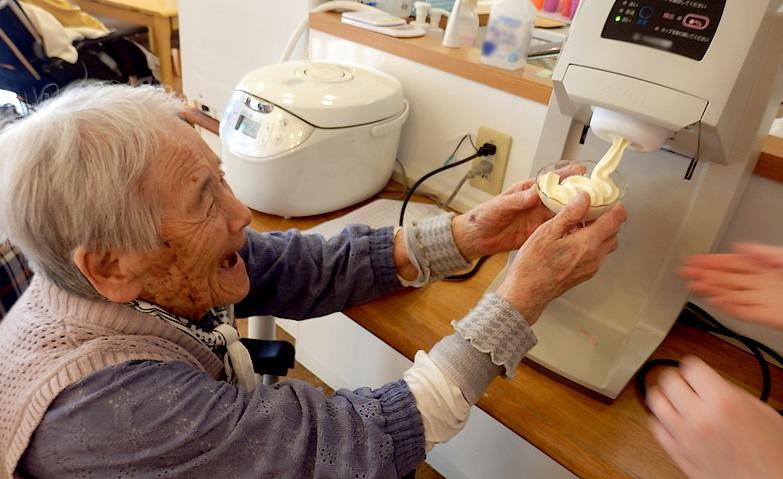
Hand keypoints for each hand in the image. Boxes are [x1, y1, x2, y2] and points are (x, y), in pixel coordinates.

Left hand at [451, 165, 584, 260]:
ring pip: (563, 213)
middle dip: (579, 194)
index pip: (550, 180)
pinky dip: (569, 229)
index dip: (566, 175)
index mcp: (528, 191)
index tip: (581, 171)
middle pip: (562, 196)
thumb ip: (518, 200)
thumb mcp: (501, 205)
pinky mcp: (538, 233)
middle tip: (597, 193)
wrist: (476, 237)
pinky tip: (580, 231)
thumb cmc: (484, 216)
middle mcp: (537, 203)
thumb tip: (535, 192)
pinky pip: (557, 229)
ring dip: (578, 212)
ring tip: (596, 212)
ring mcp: (539, 218)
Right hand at [495, 192, 625, 322]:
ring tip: (579, 225)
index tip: (607, 200)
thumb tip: (584, 198)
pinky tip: (572, 240)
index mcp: (587, 243)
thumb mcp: (546, 232)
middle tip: (591, 210)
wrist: (527, 293)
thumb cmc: (532, 265)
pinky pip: (596, 255)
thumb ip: (569, 214)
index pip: (615, 220)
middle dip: (607, 219)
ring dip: (599, 232)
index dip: (615, 207)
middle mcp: (594, 257)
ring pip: (606, 245)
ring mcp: (591, 268)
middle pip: (614, 232)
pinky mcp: (584, 274)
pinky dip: (591, 244)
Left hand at [647, 356, 782, 478]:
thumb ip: (732, 392)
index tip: (696, 370)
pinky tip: (671, 419)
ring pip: (655, 403)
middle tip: (683, 382)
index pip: (690, 367)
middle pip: (668, 381)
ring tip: (672, 397)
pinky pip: (656, 430)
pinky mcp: (678, 455)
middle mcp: (700, 418)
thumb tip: (710, 383)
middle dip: (677, 378)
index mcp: (724, 403)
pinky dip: (660, 421)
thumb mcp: (763, 413)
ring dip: (664, 396)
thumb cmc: (774, 456)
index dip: (694, 366)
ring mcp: (686, 438)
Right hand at [680, 242, 782, 329]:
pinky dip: (725, 307)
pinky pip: (740, 312)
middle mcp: (760, 284)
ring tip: (692, 285)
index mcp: (764, 268)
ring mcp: (761, 300)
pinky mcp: (764, 317)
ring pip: (729, 295)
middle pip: (725, 279)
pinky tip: (712, 301)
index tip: (694, 259)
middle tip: (684, 272)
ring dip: (710, 290)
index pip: (732, 263)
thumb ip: (764, 251)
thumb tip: (741, 247)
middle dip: (703, 274)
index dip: (712, 261)